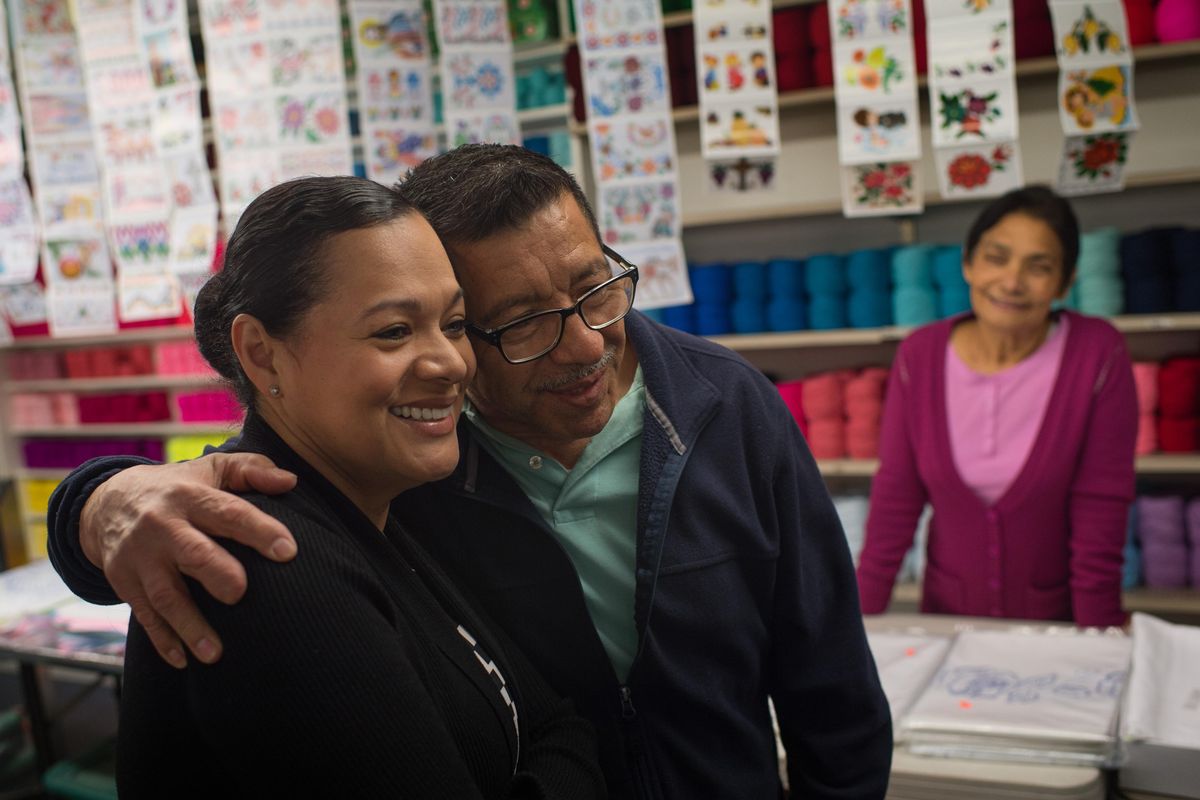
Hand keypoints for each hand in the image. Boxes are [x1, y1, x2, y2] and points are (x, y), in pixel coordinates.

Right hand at [80, 453, 296, 668]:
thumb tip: (291, 482)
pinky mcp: (124, 583)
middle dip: (216, 573)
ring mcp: (140, 558)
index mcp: (190, 496)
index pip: (228, 513)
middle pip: (192, 553)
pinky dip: (163, 640)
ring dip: (189, 626)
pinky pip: (144, 616)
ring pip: (165, 595)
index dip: (258, 530)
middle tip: (241, 594)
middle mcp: (162, 526)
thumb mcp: (212, 469)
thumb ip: (252, 471)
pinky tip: (183, 660)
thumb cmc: (179, 487)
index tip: (288, 551)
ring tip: (215, 654)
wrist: (108, 502)